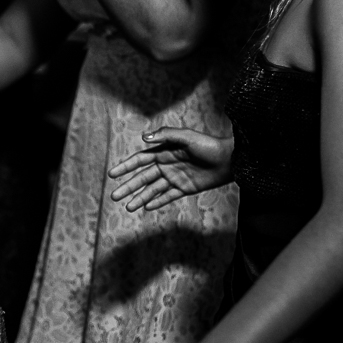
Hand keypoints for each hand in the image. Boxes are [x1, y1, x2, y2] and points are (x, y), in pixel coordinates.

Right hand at [109, 127, 233, 210]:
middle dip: (128, 187)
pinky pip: (168, 196)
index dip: (126, 167)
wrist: (230, 160)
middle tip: (114, 196)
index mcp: (164, 152)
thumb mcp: (187, 136)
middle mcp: (166, 165)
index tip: (112, 174)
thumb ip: (166, 135)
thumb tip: (144, 138)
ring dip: (140, 198)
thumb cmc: (209, 145)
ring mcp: (175, 177)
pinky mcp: (184, 188)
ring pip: (152, 190)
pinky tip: (147, 207)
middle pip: (142, 178)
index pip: (140, 160)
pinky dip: (157, 202)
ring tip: (127, 207)